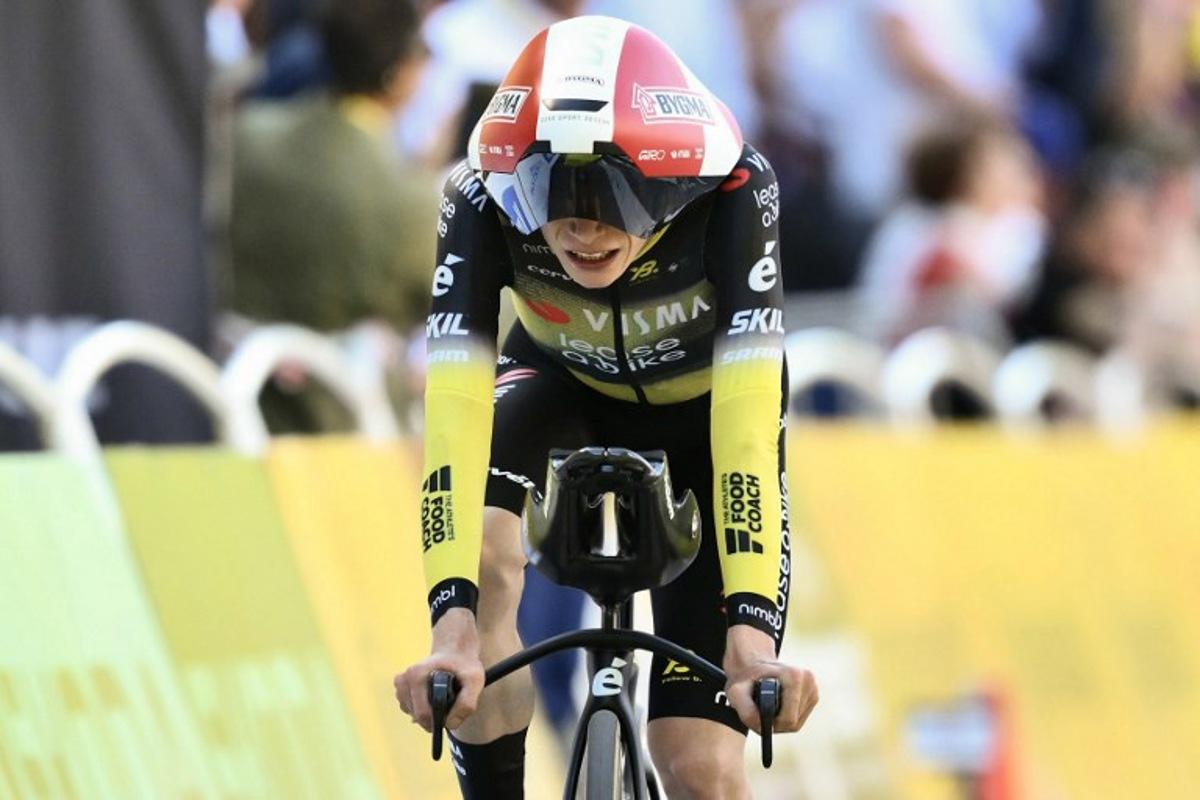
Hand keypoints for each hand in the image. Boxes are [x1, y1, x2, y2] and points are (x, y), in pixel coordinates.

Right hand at [394, 609, 485, 731]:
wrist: (455, 651)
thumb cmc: (464, 665)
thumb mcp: (474, 681)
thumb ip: (466, 704)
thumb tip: (449, 724)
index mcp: (416, 675)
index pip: (423, 714)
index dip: (440, 720)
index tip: (452, 712)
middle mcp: (404, 679)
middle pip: (417, 716)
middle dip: (435, 717)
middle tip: (450, 701)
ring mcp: (401, 685)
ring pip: (413, 715)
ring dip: (429, 713)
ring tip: (442, 696)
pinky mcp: (401, 689)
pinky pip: (410, 710)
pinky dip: (422, 709)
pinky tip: (433, 697)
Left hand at [723, 625, 817, 732]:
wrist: (755, 665)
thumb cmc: (745, 678)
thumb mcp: (736, 692)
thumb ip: (746, 711)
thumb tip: (762, 727)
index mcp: (795, 676)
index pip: (788, 718)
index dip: (771, 723)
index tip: (759, 712)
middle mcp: (808, 680)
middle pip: (794, 723)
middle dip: (776, 723)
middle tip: (761, 710)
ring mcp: (813, 688)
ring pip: (797, 723)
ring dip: (781, 720)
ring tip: (768, 705)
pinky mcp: (814, 695)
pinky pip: (799, 719)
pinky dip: (786, 717)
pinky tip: (777, 704)